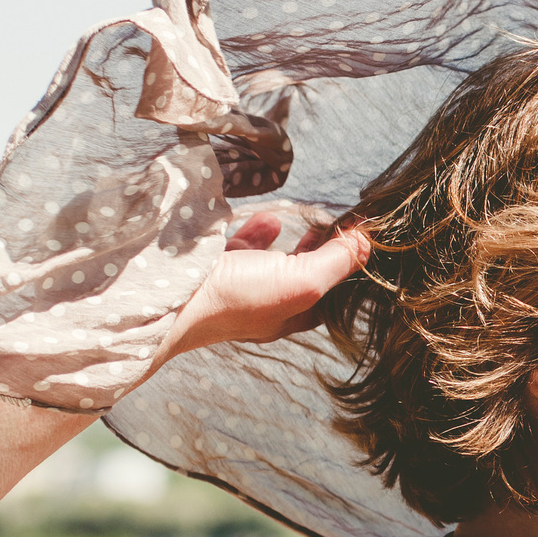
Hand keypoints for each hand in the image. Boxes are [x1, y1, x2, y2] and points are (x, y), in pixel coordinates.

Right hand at [160, 211, 371, 363]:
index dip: (349, 268)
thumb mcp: (301, 281)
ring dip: (293, 242)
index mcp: (290, 316)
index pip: (332, 296)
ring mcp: (238, 288)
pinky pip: (243, 249)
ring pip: (274, 264)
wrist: (167, 297)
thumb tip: (371, 239)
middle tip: (339, 225)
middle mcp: (265, 306)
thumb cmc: (236, 297)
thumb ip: (337, 259)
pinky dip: (258, 234)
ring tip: (309, 221)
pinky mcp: (215, 269)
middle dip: (323, 252)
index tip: (361, 238)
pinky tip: (268, 220)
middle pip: (305, 278)